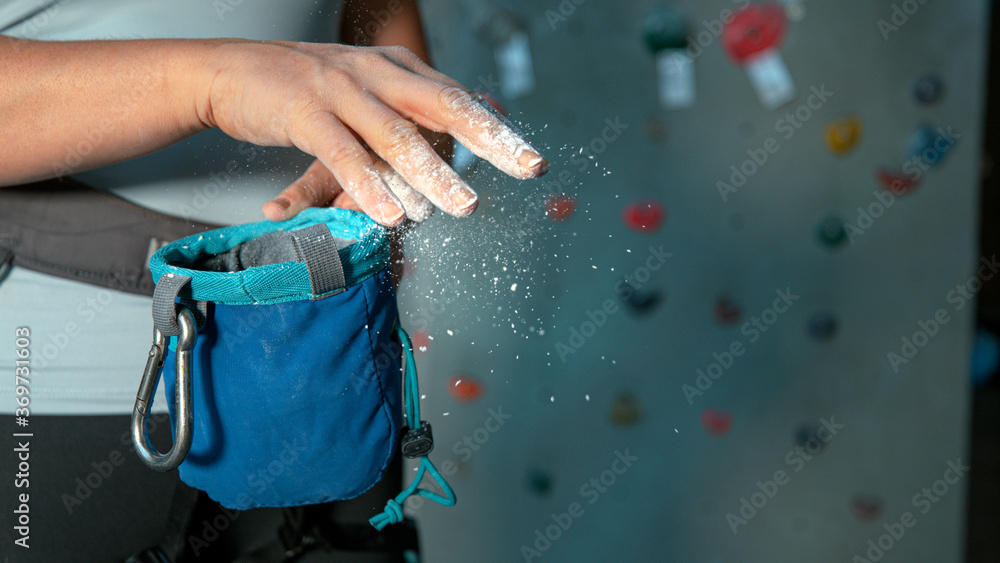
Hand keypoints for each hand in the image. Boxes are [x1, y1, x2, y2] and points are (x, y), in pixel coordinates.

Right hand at [202, 41, 547, 225]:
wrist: (230, 70)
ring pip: (395, 134)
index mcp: (396, 68)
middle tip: (525, 168)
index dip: (496, 130)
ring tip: (463, 206)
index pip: (456, 99)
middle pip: (442, 105)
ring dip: (432, 174)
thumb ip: (405, 116)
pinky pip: (342, 153)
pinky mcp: (303, 112)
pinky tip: (390, 214)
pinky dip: (368, 185)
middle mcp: (376, 73)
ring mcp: (340, 89)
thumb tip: (455, 140)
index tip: (532, 161)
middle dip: (488, 139)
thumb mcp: (365, 91)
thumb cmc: (306, 91)